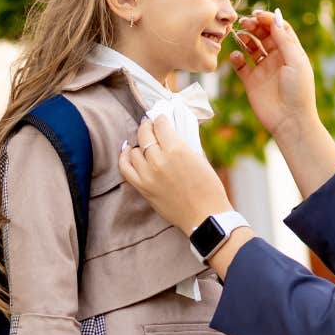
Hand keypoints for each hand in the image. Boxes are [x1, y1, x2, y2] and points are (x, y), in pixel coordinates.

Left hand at [118, 116, 234, 235]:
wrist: (205, 216)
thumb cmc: (209, 188)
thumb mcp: (200, 158)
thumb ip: (183, 143)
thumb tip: (171, 132)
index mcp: (177, 150)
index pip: (160, 124)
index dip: (160, 119)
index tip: (162, 119)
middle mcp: (159, 160)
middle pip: (145, 134)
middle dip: (148, 126)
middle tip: (152, 126)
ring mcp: (148, 175)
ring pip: (134, 149)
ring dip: (140, 144)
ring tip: (146, 143)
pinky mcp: (143, 188)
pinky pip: (125, 167)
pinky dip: (125, 157)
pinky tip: (129, 151)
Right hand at [230, 9, 319, 139]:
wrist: (290, 120)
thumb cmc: (298, 91)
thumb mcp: (296, 62)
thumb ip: (285, 40)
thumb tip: (275, 20)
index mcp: (291, 52)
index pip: (279, 28)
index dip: (269, 19)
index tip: (258, 14)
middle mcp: (276, 58)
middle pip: (264, 34)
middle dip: (255, 26)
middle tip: (245, 22)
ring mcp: (263, 69)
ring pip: (251, 46)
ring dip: (244, 38)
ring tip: (239, 34)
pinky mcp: (251, 81)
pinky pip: (240, 65)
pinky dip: (236, 57)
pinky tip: (236, 56)